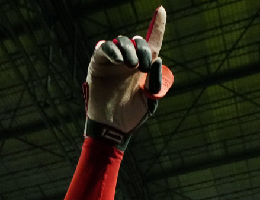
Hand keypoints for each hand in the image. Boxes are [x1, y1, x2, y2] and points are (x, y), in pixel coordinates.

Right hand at [85, 6, 173, 132]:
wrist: (113, 128)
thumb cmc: (132, 116)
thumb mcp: (150, 100)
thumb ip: (155, 81)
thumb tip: (157, 60)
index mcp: (143, 68)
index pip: (152, 43)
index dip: (157, 26)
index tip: (161, 10)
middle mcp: (129, 61)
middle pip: (138, 41)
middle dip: (143, 49)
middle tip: (143, 66)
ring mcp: (113, 62)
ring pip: (122, 41)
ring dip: (129, 49)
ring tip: (131, 65)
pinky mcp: (98, 64)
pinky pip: (104, 48)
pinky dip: (112, 49)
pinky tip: (119, 60)